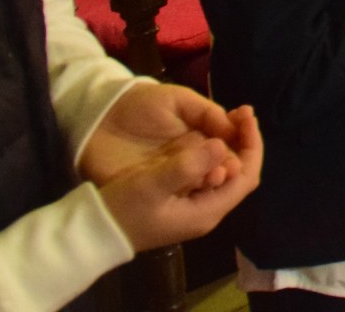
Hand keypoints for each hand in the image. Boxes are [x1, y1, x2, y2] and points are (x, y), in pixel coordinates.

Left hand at [80, 82, 239, 186]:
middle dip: (232, 165)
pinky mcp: (149, 190)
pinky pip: (175, 194)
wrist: (95, 117)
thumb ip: (206, 113)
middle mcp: (188, 160)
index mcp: (198, 139)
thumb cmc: (139, 104)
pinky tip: (198, 180)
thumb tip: (233, 131)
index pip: (229, 146)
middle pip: (220, 168)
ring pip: (201, 183)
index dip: (243, 142)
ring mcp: (169, 177)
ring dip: (215, 178)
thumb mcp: (177, 100)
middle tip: (232, 163)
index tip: (248, 131)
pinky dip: (190, 189)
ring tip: (219, 173)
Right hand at [100, 106, 261, 251]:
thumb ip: (188, 166)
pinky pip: (207, 172)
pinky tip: (205, 134)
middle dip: (243, 141)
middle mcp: (206, 210)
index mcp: (207, 211)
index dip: (252, 145)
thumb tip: (220, 144)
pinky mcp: (181, 199)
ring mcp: (194, 206)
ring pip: (222, 170)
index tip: (246, 117)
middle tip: (240, 111)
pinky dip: (211, 152)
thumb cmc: (122, 209)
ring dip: (228, 144)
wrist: (92, 232)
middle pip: (239, 173)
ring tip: (229, 116)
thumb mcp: (152, 185)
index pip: (246, 176)